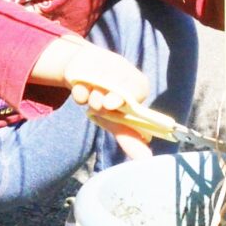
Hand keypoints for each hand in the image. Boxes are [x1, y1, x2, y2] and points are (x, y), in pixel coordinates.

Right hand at [38, 36, 155, 158]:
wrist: (85, 76)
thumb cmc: (108, 101)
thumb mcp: (118, 121)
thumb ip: (130, 138)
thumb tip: (145, 159)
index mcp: (137, 86)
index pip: (137, 88)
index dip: (124, 97)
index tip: (111, 105)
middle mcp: (123, 74)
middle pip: (116, 86)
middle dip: (107, 99)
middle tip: (101, 105)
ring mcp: (103, 68)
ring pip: (98, 85)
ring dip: (93, 97)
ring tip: (93, 99)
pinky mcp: (84, 66)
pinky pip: (81, 83)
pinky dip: (80, 91)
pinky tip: (82, 91)